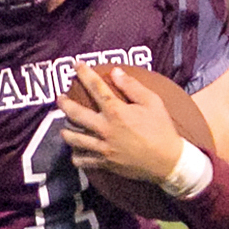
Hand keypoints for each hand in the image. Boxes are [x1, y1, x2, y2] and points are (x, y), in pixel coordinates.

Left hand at [57, 66, 183, 182]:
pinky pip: (83, 160)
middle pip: (76, 114)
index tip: (76, 65)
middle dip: (64, 104)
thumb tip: (115, 71)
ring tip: (64, 128)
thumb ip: (132, 86)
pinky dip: (76, 156)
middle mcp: (106, 129)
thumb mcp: (153, 102)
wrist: (168, 161)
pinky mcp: (105, 163)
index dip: (84, 74)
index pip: (96, 88)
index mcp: (117, 112)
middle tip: (60, 99)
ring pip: (74, 139)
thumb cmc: (162, 129)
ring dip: (66, 132)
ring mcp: (103, 147)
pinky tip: (76, 152)